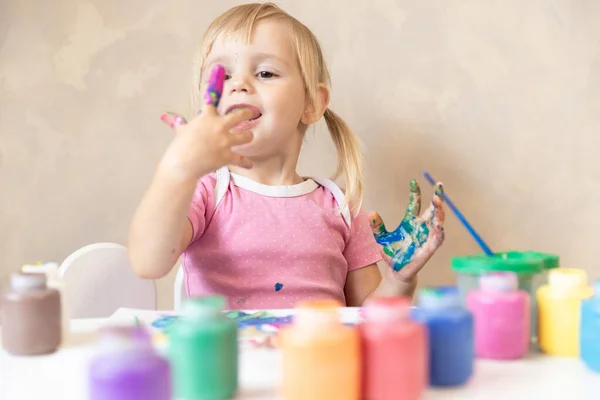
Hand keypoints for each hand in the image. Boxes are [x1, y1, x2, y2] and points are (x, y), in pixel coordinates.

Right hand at [158, 64, 253, 179]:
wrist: (182, 164)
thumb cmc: (179, 147)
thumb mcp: (180, 131)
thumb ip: (177, 123)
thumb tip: (165, 117)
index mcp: (207, 117)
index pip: (212, 98)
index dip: (215, 84)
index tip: (220, 70)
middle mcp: (219, 126)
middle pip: (239, 115)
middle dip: (246, 113)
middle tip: (250, 112)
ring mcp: (225, 141)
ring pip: (245, 136)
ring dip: (248, 136)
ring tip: (248, 136)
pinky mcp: (227, 156)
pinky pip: (241, 159)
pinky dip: (245, 163)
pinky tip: (249, 164)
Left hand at [369, 180, 445, 280]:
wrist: (395, 272)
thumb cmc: (391, 254)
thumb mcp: (381, 238)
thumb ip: (377, 226)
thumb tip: (371, 212)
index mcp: (410, 222)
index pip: (415, 204)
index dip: (416, 193)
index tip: (413, 181)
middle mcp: (421, 227)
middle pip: (433, 210)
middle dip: (438, 198)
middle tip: (439, 186)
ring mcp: (426, 238)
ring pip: (438, 222)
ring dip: (440, 212)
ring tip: (438, 202)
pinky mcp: (428, 249)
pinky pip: (437, 240)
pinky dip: (439, 232)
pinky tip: (440, 226)